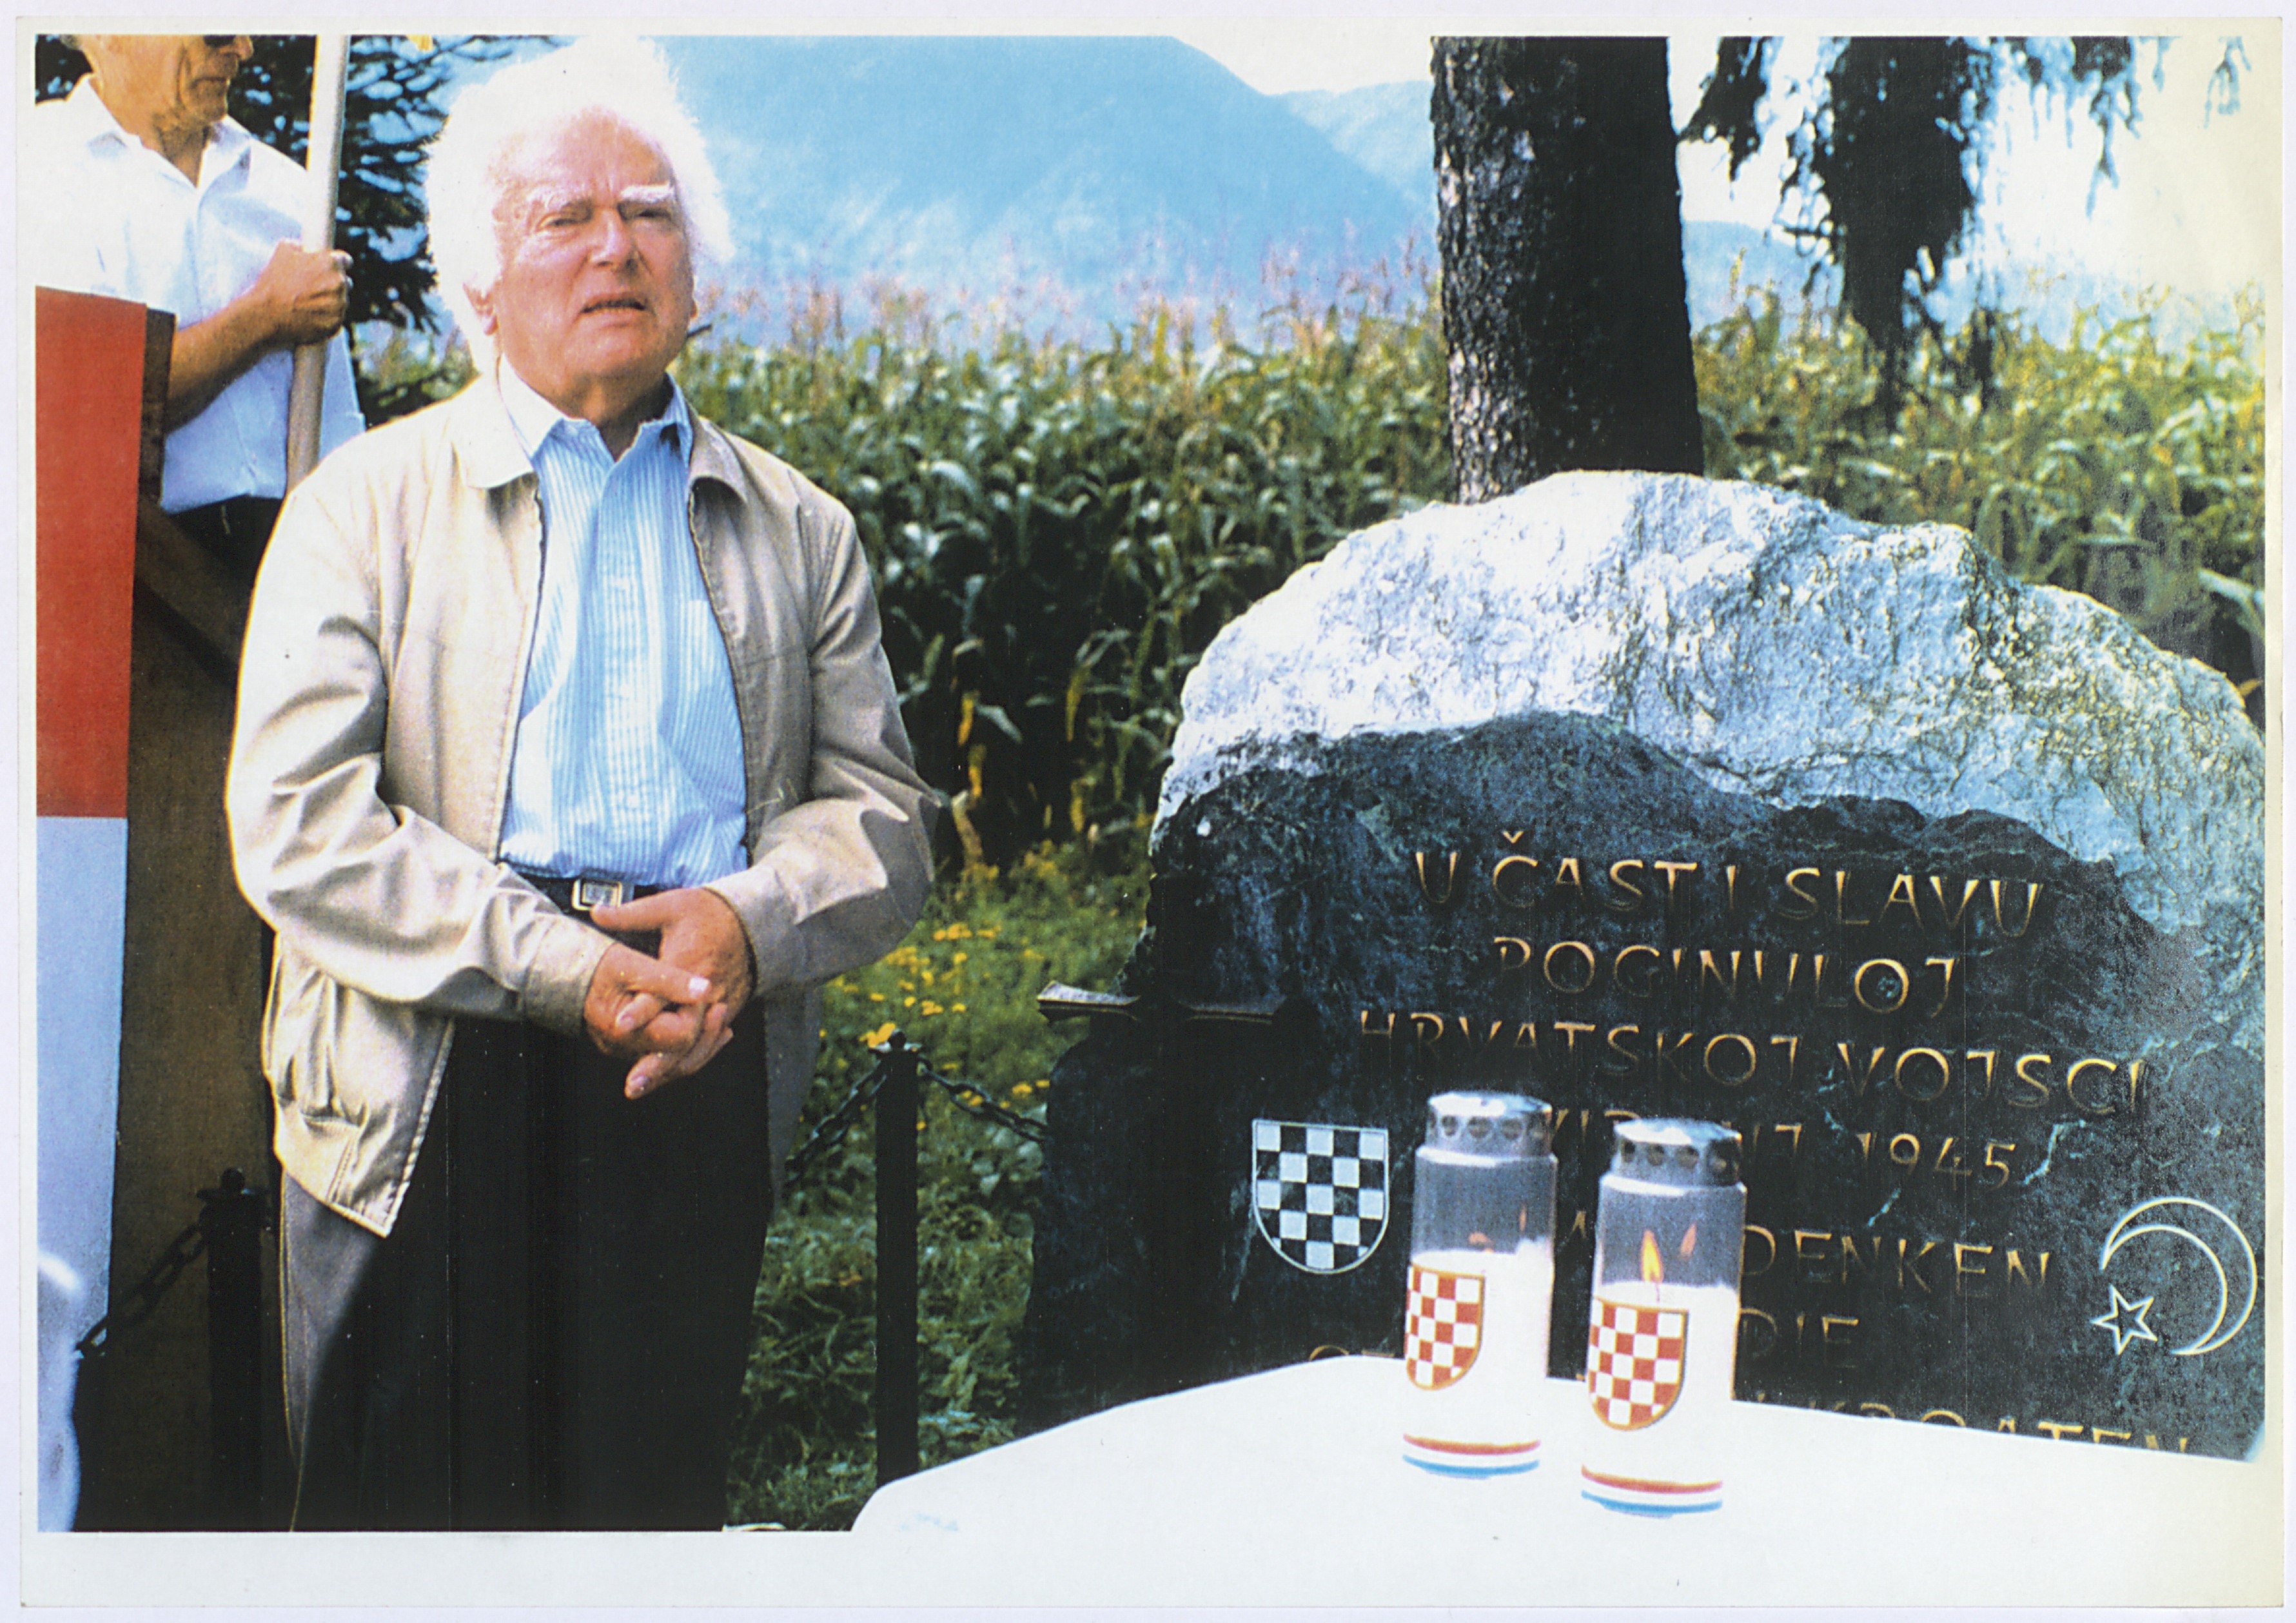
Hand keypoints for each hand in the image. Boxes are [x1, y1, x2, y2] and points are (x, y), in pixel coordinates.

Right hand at [252, 241, 350, 346]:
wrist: (267, 315)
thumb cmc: (273, 282)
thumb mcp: (282, 251)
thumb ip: (300, 245)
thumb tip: (304, 246)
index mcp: (330, 263)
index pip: (346, 261)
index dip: (338, 264)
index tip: (333, 268)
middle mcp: (340, 283)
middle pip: (345, 282)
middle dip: (334, 284)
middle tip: (316, 288)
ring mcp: (340, 305)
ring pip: (341, 301)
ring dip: (331, 301)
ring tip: (309, 304)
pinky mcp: (336, 323)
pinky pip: (336, 318)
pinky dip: (327, 317)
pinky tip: (311, 316)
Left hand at [589, 888, 756, 1098]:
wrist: (752, 921)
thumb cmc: (707, 913)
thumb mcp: (669, 906)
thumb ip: (631, 914)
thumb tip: (596, 911)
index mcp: (689, 961)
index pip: (662, 990)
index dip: (642, 1009)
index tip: (621, 1024)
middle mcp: (706, 988)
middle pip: (682, 1031)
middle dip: (657, 1059)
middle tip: (633, 1081)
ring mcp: (719, 1002)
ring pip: (696, 1045)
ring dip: (669, 1068)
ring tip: (640, 1086)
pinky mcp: (727, 1010)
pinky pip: (707, 1042)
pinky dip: (686, 1060)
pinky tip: (664, 1076)